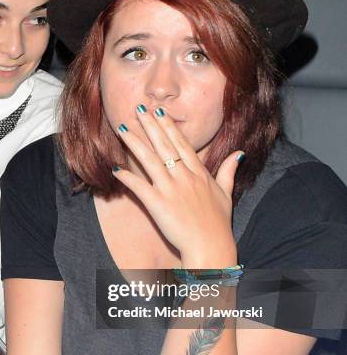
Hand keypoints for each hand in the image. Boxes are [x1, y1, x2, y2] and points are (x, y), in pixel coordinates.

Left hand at [113, 106, 242, 265]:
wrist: (211, 246)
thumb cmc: (218, 224)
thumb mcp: (226, 193)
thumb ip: (228, 171)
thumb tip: (239, 153)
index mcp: (199, 174)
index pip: (182, 144)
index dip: (169, 127)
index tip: (159, 112)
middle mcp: (184, 177)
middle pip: (164, 145)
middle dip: (150, 125)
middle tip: (138, 108)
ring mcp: (171, 190)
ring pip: (150, 160)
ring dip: (135, 143)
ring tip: (122, 129)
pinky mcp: (159, 205)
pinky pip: (139, 187)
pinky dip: (127, 178)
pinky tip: (116, 169)